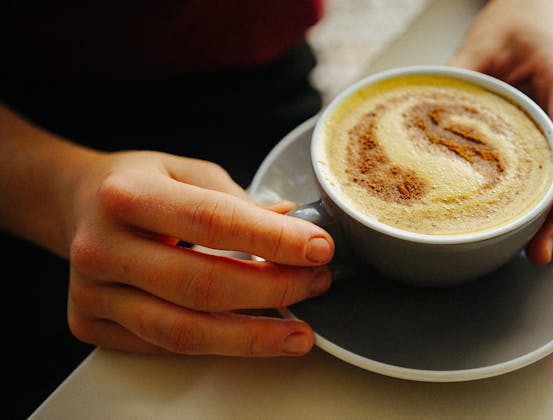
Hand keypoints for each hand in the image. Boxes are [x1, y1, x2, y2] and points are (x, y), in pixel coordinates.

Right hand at [65, 150, 333, 355]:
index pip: (212, 221)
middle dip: (273, 290)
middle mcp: (101, 245)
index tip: (319, 249)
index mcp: (127, 194)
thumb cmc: (139, 185)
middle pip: (201, 285)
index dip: (272, 240)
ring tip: (298, 332)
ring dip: (252, 336)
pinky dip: (216, 345)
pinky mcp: (90, 323)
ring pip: (183, 331)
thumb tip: (297, 228)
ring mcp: (91, 291)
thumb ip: (239, 202)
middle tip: (316, 284)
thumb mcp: (188, 172)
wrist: (76, 205)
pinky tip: (251, 335)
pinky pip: (165, 347)